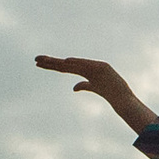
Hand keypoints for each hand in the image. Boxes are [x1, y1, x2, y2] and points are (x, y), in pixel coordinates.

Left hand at [36, 55, 154, 133]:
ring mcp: (95, 66)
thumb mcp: (94, 88)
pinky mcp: (103, 67)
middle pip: (66, 64)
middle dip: (51, 62)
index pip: (65, 67)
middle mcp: (88, 66)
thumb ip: (84, 85)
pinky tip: (67, 61)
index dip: (52, 65)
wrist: (123, 99)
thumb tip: (73, 87)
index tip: (39, 64)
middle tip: (36, 59)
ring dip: (59, 63)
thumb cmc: (110, 93)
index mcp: (85, 70)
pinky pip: (88, 65)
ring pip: (73, 64)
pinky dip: (78, 63)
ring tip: (45, 61)